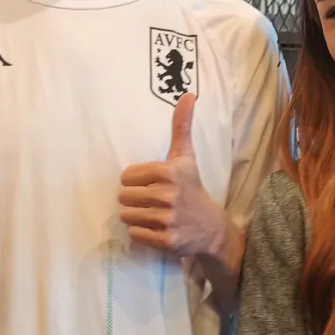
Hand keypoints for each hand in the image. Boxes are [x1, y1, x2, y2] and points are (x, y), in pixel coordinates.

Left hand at [119, 93, 227, 258]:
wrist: (211, 228)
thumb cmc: (192, 188)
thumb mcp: (186, 157)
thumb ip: (182, 126)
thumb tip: (188, 94)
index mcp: (168, 172)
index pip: (126, 177)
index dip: (135, 181)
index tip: (152, 185)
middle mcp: (168, 195)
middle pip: (124, 197)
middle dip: (135, 199)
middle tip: (152, 202)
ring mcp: (167, 219)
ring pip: (126, 216)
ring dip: (136, 216)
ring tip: (153, 215)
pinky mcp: (165, 241)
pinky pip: (135, 234)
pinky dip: (142, 233)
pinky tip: (157, 228)